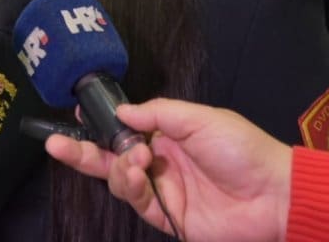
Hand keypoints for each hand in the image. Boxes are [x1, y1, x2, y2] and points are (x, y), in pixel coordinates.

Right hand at [46, 99, 292, 241]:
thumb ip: (158, 114)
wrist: (273, 195)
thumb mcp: (201, 118)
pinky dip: (130, 187)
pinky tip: (135, 174)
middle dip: (81, 151)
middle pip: (111, 157)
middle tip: (54, 143)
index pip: (126, 127)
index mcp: (168, 134)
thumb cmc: (241, 148)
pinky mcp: (168, 217)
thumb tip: (122, 111)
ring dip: (118, 167)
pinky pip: (137, 202)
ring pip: (120, 179)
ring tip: (136, 161)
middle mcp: (160, 160)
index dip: (100, 123)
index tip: (77, 114)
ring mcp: (162, 189)